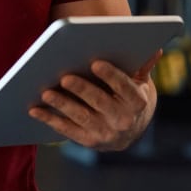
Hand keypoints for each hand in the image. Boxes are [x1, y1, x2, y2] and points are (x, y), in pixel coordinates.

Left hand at [28, 50, 159, 150]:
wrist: (130, 129)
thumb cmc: (130, 95)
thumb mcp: (140, 81)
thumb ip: (142, 65)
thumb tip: (155, 49)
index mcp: (138, 102)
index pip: (125, 87)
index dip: (111, 76)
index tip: (96, 63)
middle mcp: (123, 121)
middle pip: (100, 103)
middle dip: (82, 89)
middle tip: (64, 76)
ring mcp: (106, 134)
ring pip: (81, 117)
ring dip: (62, 105)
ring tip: (45, 92)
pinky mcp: (89, 141)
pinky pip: (67, 130)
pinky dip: (50, 119)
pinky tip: (34, 109)